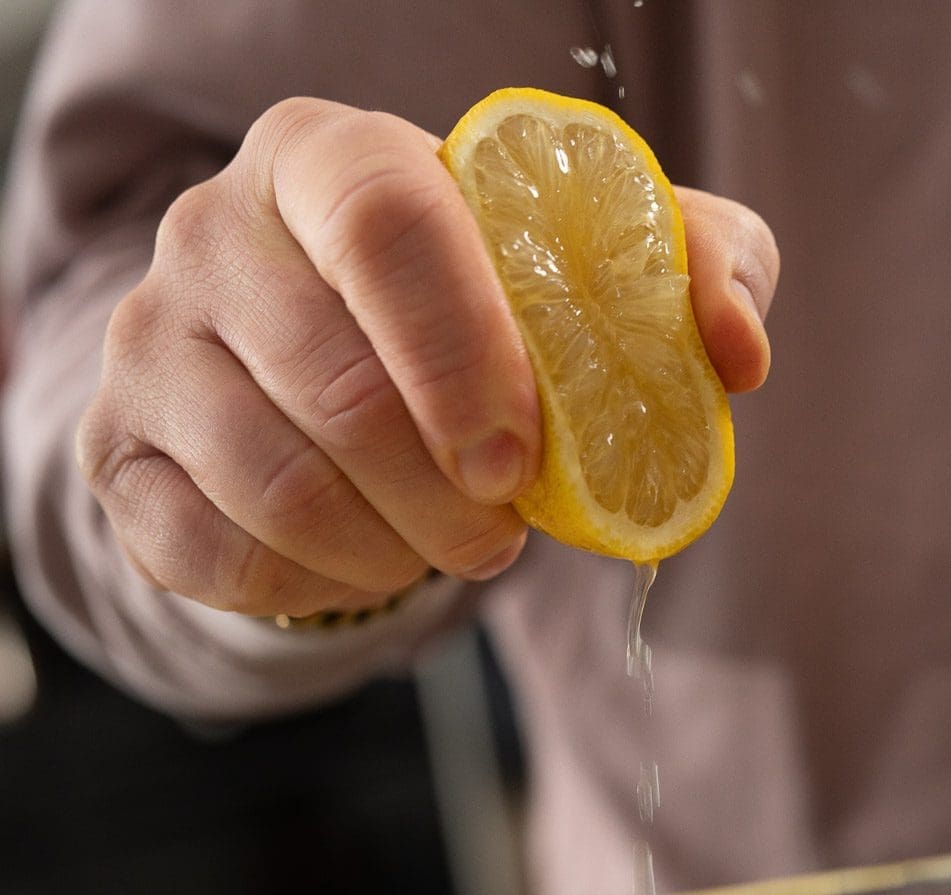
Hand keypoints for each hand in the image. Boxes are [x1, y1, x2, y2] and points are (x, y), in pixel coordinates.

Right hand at [76, 100, 778, 619]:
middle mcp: (211, 230)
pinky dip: (312, 587)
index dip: (467, 358)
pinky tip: (359, 566)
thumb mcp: (585, 265)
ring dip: (389, 552)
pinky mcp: (120, 454)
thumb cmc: (466, 314)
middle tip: (500, 535)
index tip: (520, 461)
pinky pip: (216, 553)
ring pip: (277, 486)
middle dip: (448, 499)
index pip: (387, 227)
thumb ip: (686, 268)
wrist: (309, 373)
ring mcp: (148, 344)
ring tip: (437, 550)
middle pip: (338, 388)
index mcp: (326, 156)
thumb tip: (735, 350)